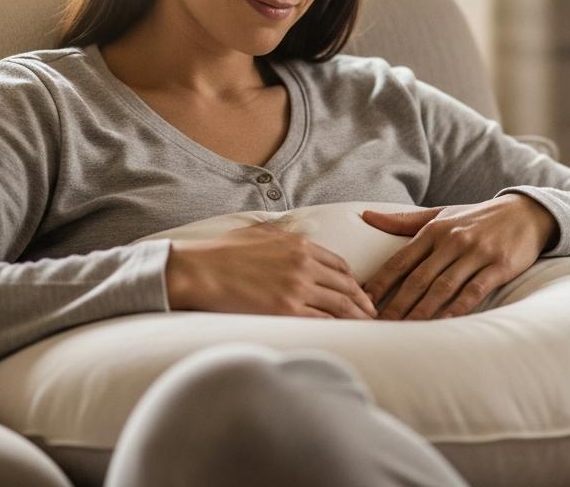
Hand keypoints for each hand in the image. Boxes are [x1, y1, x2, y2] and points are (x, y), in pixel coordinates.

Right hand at [165, 221, 376, 319]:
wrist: (195, 270)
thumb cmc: (220, 252)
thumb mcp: (258, 232)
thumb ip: (282, 234)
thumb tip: (294, 236)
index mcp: (300, 245)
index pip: (340, 265)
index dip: (354, 282)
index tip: (360, 293)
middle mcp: (304, 264)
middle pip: (347, 287)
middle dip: (364, 303)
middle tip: (373, 315)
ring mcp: (297, 288)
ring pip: (340, 306)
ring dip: (357, 319)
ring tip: (367, 330)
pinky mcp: (285, 310)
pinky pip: (321, 322)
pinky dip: (337, 330)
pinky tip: (344, 338)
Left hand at [360, 194, 559, 320]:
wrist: (526, 213)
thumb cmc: (478, 218)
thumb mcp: (442, 214)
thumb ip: (404, 221)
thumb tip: (366, 216)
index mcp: (435, 230)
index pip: (400, 260)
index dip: (379, 283)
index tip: (361, 302)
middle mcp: (453, 241)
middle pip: (417, 278)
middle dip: (395, 305)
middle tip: (377, 327)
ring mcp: (477, 254)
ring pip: (442, 287)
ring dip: (421, 311)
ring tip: (404, 331)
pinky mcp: (499, 266)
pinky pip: (474, 291)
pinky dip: (458, 308)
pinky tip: (444, 323)